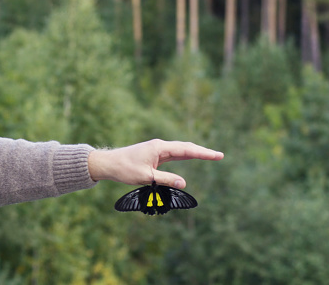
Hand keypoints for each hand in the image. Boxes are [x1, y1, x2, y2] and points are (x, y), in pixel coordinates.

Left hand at [87, 139, 223, 188]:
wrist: (109, 163)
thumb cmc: (124, 169)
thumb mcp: (146, 177)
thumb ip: (165, 180)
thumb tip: (184, 183)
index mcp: (159, 148)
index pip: (186, 150)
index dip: (203, 154)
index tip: (217, 156)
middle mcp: (160, 146)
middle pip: (186, 148)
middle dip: (202, 152)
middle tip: (219, 156)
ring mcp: (157, 150)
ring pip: (180, 150)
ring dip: (194, 153)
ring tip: (210, 155)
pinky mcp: (154, 154)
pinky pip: (173, 154)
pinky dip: (184, 155)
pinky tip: (191, 156)